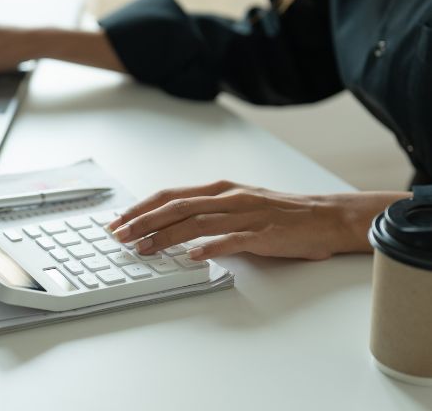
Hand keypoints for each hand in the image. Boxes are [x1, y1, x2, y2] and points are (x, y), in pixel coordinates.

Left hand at [108, 180, 407, 260]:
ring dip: (167, 236)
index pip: (170, 195)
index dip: (142, 208)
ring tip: (144, 248)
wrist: (326, 217)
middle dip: (144, 221)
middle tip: (120, 235)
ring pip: (198, 222)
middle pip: (177, 207)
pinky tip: (193, 256)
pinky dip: (211, 247)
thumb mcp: (237, 204)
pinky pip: (233, 240)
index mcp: (219, 190)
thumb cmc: (280, 214)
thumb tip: (171, 226)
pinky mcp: (264, 234)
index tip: (119, 221)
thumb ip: (207, 212)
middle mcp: (229, 198)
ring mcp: (246, 215)